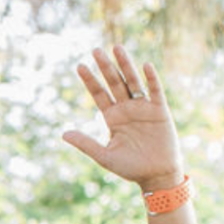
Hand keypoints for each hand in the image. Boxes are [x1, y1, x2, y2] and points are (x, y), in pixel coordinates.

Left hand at [62, 46, 183, 192]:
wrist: (156, 175)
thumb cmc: (130, 167)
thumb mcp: (104, 156)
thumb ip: (86, 144)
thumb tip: (63, 133)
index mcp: (112, 117)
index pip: (99, 94)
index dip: (90, 80)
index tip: (80, 66)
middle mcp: (126, 108)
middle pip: (114, 83)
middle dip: (105, 67)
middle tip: (96, 50)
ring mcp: (143, 107)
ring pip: (133, 81)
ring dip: (125, 65)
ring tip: (117, 47)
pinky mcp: (159, 110)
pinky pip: (155, 91)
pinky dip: (151, 79)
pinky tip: (145, 66)